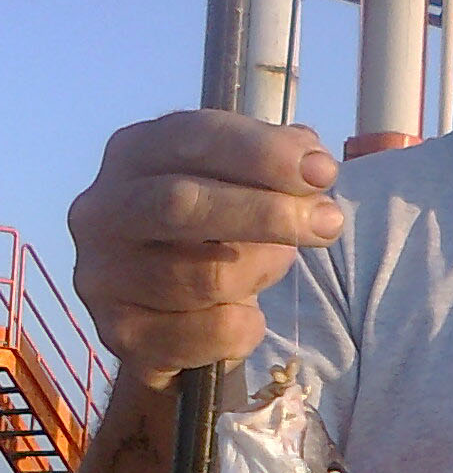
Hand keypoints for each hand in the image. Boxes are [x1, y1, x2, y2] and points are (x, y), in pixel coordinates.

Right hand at [70, 111, 342, 390]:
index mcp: (133, 154)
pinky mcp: (121, 334)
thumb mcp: (239, 188)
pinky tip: (247, 315)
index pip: (192, 139)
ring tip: (278, 264)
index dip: (261, 153)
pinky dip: (246, 326)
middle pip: (184, 205)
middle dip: (268, 213)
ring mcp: (103, 275)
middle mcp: (102, 210)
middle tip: (329, 223)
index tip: (322, 171)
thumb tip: (311, 154)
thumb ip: (273, 165)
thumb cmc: (210, 239)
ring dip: (262, 271)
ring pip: (206, 277)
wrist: (169, 326)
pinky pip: (211, 332)